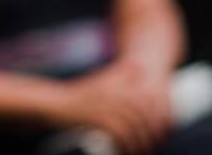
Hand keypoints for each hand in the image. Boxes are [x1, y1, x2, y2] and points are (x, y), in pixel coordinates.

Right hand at [55, 61, 170, 154]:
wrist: (52, 104)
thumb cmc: (78, 96)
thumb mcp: (101, 81)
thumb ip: (120, 74)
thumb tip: (140, 65)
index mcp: (116, 85)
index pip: (146, 102)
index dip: (157, 119)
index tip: (159, 133)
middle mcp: (112, 92)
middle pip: (142, 115)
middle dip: (150, 133)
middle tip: (151, 146)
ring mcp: (103, 105)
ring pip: (133, 125)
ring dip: (140, 141)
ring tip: (140, 151)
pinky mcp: (95, 118)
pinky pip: (119, 131)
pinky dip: (127, 143)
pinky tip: (128, 151)